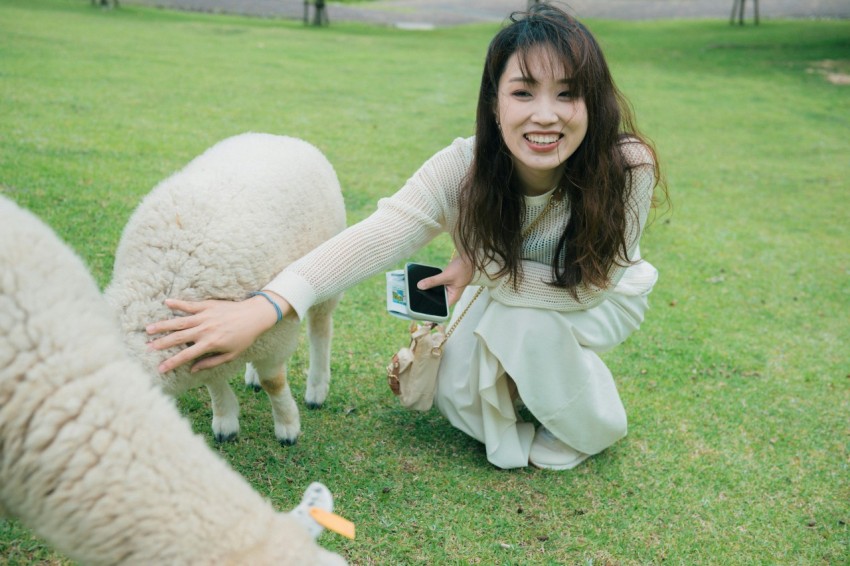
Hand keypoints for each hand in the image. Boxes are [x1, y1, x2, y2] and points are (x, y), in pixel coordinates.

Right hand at [145, 292, 290, 372]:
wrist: (255, 315)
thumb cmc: (244, 337)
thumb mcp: (231, 355)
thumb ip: (211, 362)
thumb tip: (193, 369)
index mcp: (210, 344)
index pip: (186, 355)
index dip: (171, 363)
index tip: (159, 368)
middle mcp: (204, 330)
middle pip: (178, 338)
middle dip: (161, 343)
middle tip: (147, 347)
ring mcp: (205, 316)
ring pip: (179, 321)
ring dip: (163, 325)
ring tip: (148, 328)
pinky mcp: (207, 305)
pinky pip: (189, 305)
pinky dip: (177, 303)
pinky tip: (166, 302)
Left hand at [416, 254, 472, 306]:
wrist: (467, 258)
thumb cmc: (462, 269)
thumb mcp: (446, 276)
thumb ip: (433, 281)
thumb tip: (420, 286)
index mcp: (453, 297)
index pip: (441, 308)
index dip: (431, 307)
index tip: (421, 305)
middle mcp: (450, 295)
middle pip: (437, 300)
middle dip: (428, 297)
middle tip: (417, 295)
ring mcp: (448, 289)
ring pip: (436, 292)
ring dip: (429, 289)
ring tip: (419, 288)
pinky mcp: (445, 283)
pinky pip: (437, 285)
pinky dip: (432, 283)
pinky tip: (424, 281)